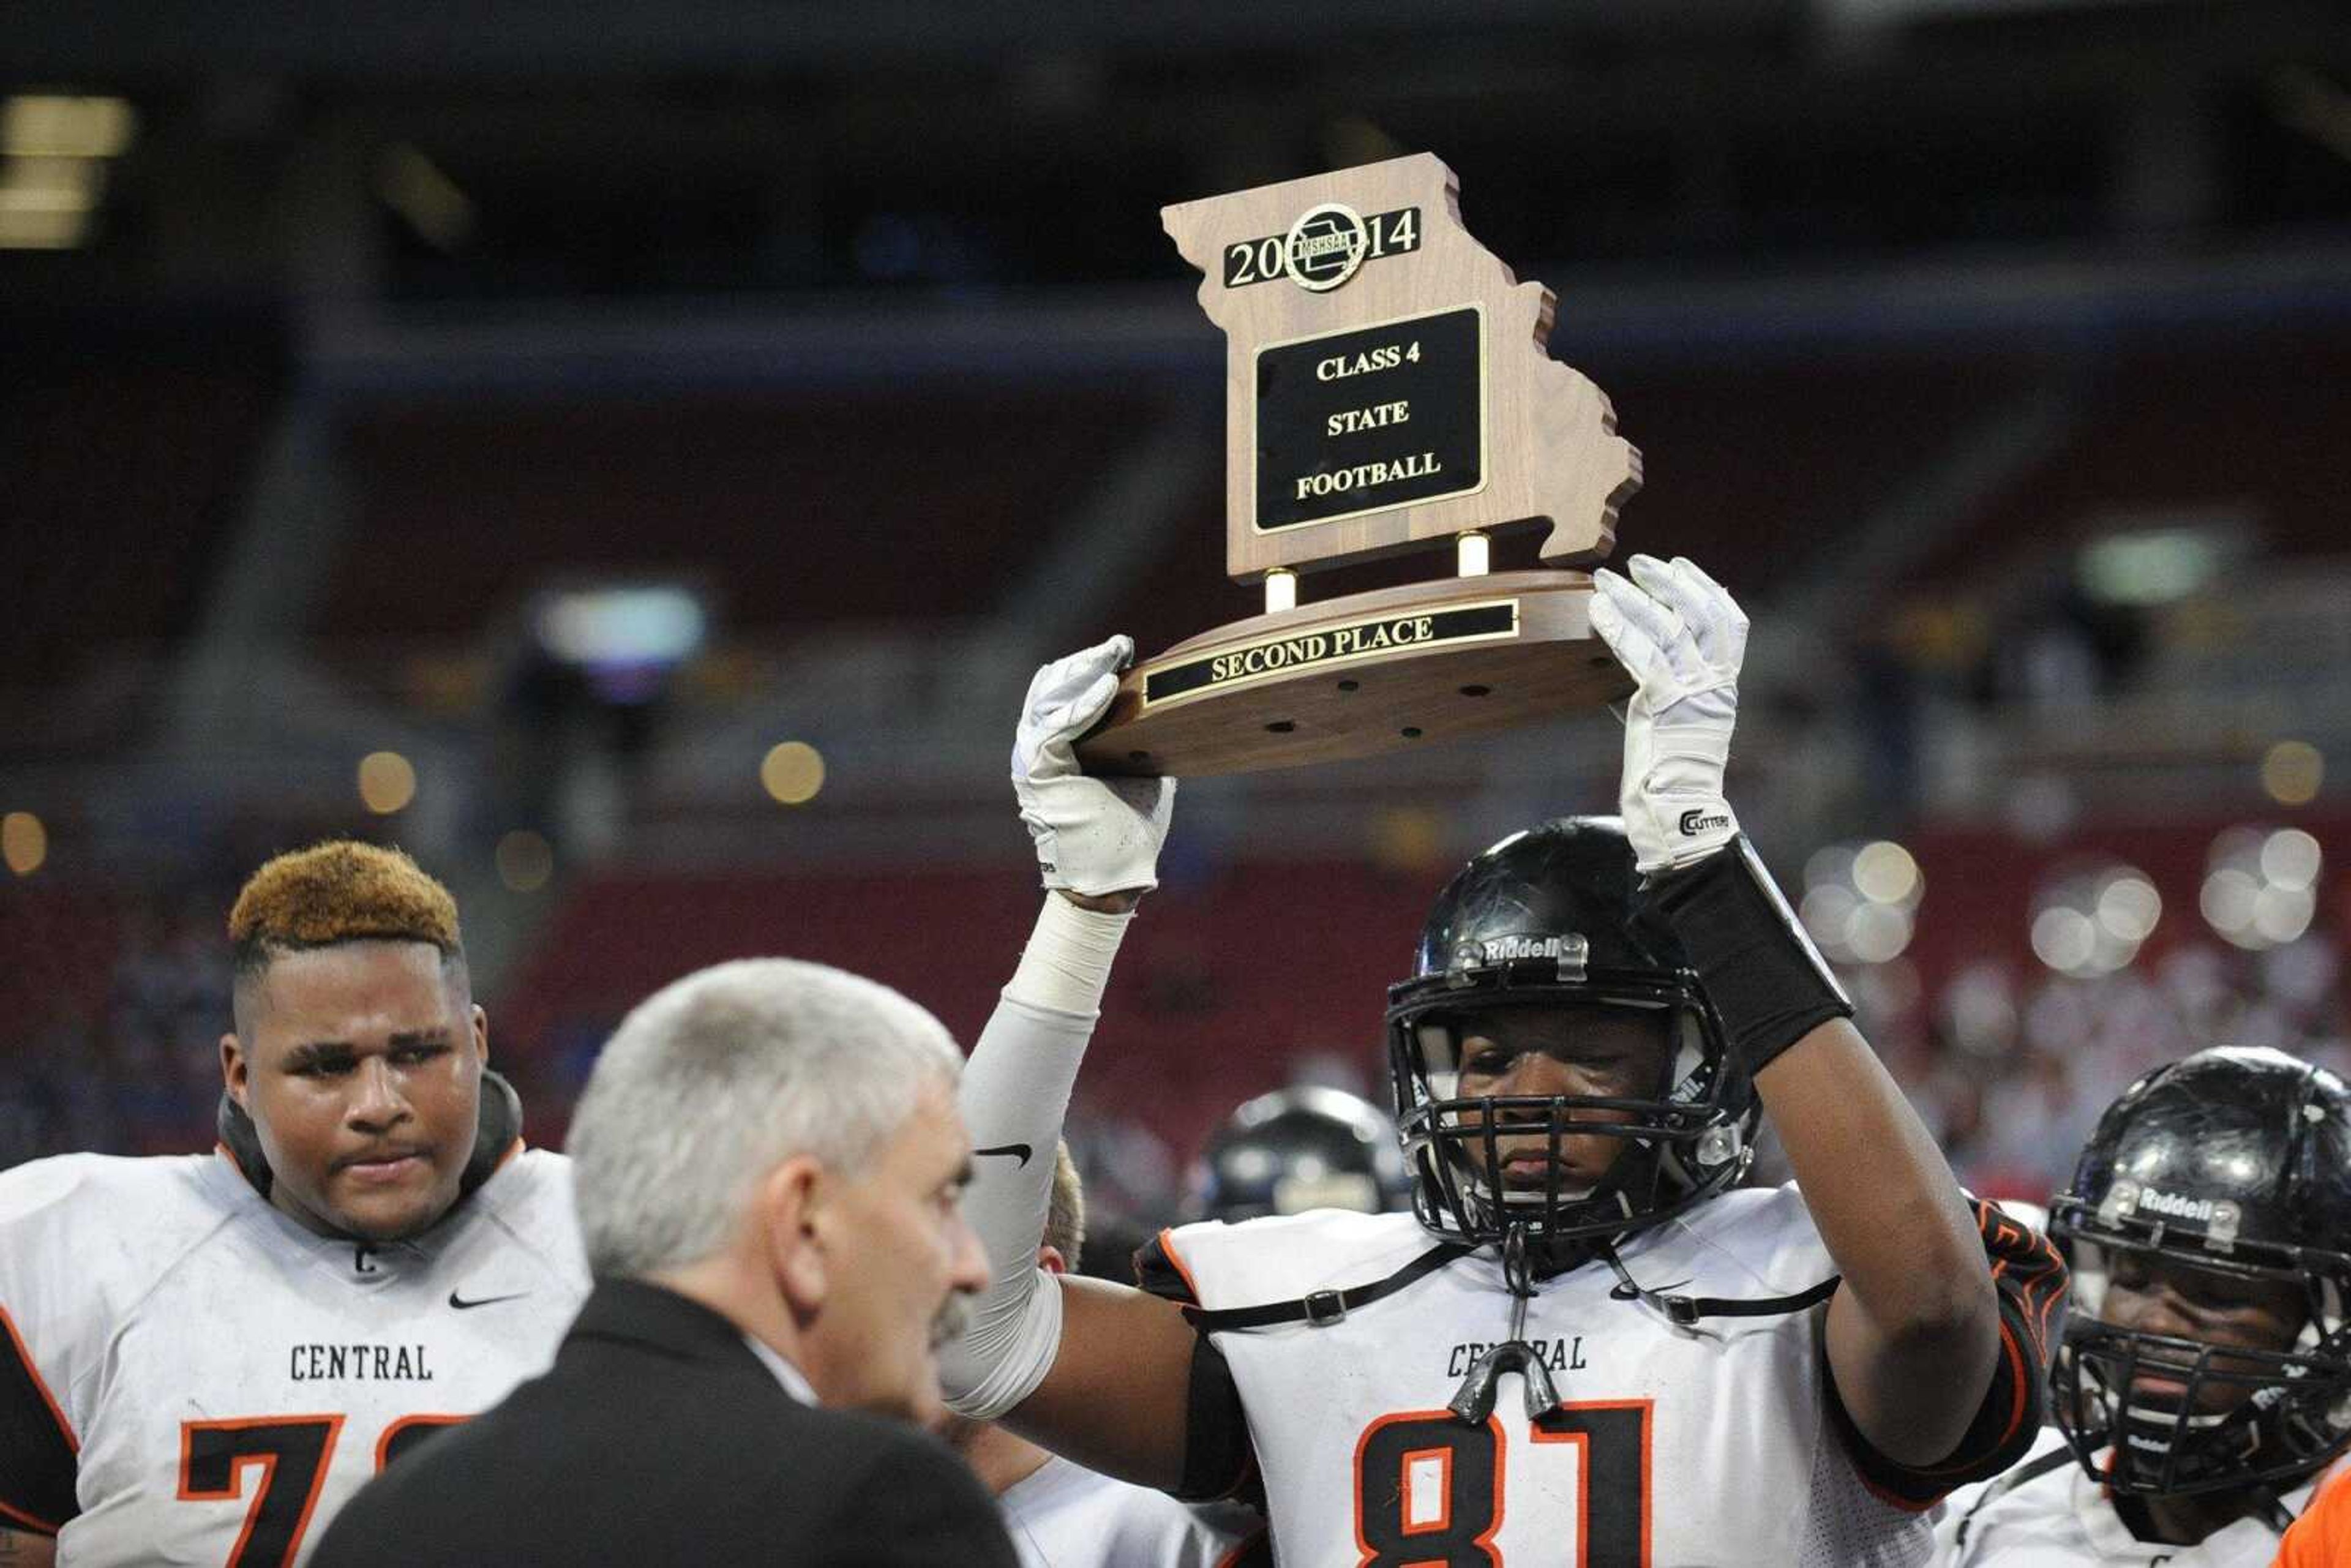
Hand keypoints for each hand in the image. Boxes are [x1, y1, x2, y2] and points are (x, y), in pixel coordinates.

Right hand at [1012, 635, 1175, 896]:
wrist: (1112, 880)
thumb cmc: (1126, 833)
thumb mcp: (1143, 774)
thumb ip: (1145, 743)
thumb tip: (1176, 714)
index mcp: (1059, 749)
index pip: (1063, 693)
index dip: (1089, 667)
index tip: (1123, 650)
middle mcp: (1038, 751)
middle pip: (1050, 688)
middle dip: (1085, 661)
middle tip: (1119, 645)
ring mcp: (1033, 762)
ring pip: (1048, 699)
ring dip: (1083, 672)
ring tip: (1113, 653)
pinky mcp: (1039, 774)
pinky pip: (1058, 728)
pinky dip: (1083, 705)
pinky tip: (1108, 687)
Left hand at [1588, 555, 1745, 874]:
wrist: (1676, 809)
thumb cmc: (1669, 771)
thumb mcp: (1678, 719)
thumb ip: (1671, 686)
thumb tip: (1644, 655)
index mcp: (1724, 687)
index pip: (1731, 623)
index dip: (1708, 589)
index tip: (1682, 565)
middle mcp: (1715, 684)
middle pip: (1702, 615)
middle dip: (1670, 582)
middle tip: (1639, 562)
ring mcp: (1692, 692)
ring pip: (1668, 627)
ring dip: (1634, 597)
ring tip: (1606, 578)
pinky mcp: (1664, 702)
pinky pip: (1641, 653)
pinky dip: (1617, 627)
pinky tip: (1597, 611)